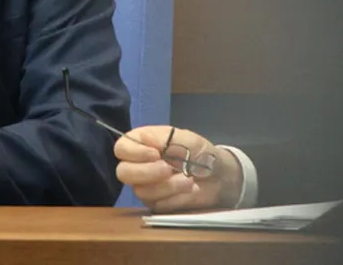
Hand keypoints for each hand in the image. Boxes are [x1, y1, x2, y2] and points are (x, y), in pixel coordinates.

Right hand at [114, 125, 242, 212]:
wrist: (220, 176)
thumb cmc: (200, 153)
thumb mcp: (187, 139)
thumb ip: (165, 138)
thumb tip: (143, 137)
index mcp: (141, 144)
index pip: (122, 148)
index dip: (135, 153)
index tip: (156, 154)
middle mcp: (138, 166)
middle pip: (123, 173)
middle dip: (146, 172)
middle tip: (167, 169)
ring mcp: (145, 187)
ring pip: (142, 191)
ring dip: (167, 186)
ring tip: (189, 180)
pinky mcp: (156, 204)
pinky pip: (158, 205)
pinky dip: (176, 198)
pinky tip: (190, 190)